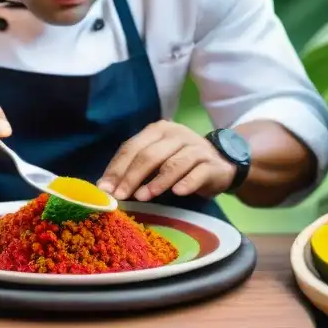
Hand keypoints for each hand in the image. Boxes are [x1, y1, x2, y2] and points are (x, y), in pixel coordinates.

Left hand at [97, 121, 235, 201]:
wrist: (222, 162)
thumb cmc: (181, 162)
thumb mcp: (157, 159)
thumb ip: (133, 168)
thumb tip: (105, 186)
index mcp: (158, 130)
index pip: (132, 147)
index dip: (117, 168)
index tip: (105, 189)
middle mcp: (177, 135)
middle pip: (149, 155)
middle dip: (132, 176)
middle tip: (120, 196)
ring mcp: (196, 148)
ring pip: (173, 164)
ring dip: (157, 182)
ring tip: (143, 197)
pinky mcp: (211, 164)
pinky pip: (197, 173)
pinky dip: (186, 183)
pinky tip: (177, 193)